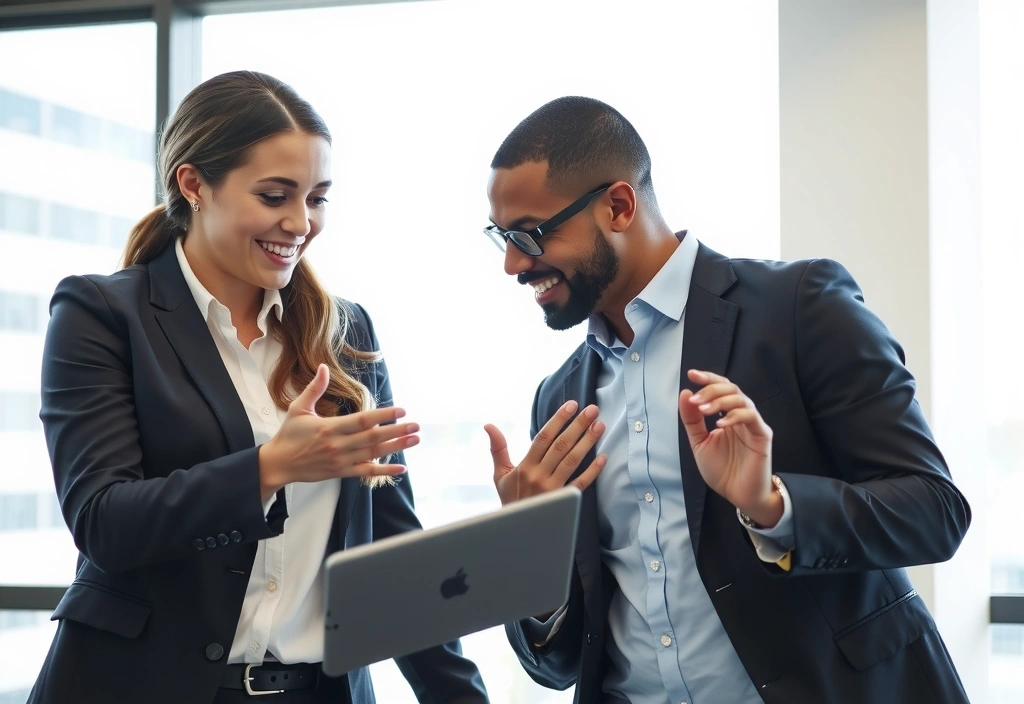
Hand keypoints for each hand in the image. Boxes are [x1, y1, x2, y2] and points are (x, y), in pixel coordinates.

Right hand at [258, 364, 416, 499]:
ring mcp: (341, 461)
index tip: (400, 410)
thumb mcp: (298, 408)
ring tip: (415, 440)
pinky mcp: (342, 472)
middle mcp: (338, 445)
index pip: (362, 421)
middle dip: (397, 431)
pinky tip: (401, 468)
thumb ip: (314, 389)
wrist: (279, 464)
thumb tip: (323, 367)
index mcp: (330, 428)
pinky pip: (366, 472)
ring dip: (397, 447)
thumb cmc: (289, 435)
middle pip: (373, 438)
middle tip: (416, 425)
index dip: (383, 416)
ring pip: (374, 454)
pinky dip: (385, 472)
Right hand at [484, 401, 606, 505]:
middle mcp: (539, 476)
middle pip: (561, 446)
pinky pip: (580, 484)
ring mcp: (552, 489)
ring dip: (587, 442)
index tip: (571, 405)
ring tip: (599, 425)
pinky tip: (603, 457)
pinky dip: (592, 471)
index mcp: (525, 467)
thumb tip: (488, 425)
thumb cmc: (510, 500)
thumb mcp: (500, 474)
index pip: (543, 437)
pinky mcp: (564, 500)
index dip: (558, 420)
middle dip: (578, 425)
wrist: (516, 531)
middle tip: (592, 409)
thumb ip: (498, 448)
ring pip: (572, 460)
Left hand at [678, 370, 780, 526]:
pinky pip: (751, 417)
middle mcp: (742, 416)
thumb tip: (684, 393)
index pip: (721, 389)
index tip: (691, 374)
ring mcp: (753, 424)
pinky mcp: (762, 435)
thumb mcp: (699, 442)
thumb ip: (692, 420)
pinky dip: (734, 416)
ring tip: (702, 410)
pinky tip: (719, 424)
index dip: (708, 379)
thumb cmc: (722, 470)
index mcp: (727, 415)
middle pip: (731, 389)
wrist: (737, 495)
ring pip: (741, 399)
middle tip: (695, 400)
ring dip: (719, 401)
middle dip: (710, 390)